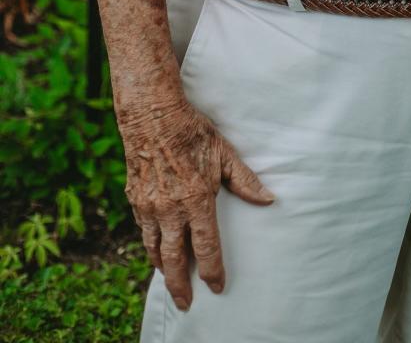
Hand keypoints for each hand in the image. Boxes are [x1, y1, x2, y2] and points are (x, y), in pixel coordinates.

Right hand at [120, 98, 273, 309]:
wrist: (152, 115)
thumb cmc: (192, 131)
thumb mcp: (224, 154)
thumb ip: (245, 180)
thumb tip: (268, 200)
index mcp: (196, 200)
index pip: (207, 247)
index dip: (213, 271)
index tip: (217, 287)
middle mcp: (170, 209)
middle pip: (175, 259)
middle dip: (180, 285)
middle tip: (185, 302)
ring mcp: (149, 206)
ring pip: (155, 248)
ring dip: (162, 268)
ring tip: (169, 279)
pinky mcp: (135, 199)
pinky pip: (143, 230)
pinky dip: (150, 245)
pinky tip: (155, 248)